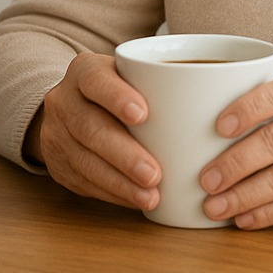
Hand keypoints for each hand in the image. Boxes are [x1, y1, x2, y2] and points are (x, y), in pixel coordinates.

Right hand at [25, 52, 160, 210]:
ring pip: (84, 160)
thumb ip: (159, 81)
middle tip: (155, 173)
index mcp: (84, 72)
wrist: (71, 106)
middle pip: (89, 127)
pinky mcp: (57, 164)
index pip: (95, 80)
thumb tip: (216, 95)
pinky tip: (135, 200)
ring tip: (150, 196)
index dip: (116, 97)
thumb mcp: (129, 74)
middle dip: (124, 154)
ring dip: (119, 182)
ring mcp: (56, 133)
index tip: (143, 114)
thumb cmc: (117, 91)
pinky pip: (84, 182)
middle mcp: (64, 100)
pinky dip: (112, 193)